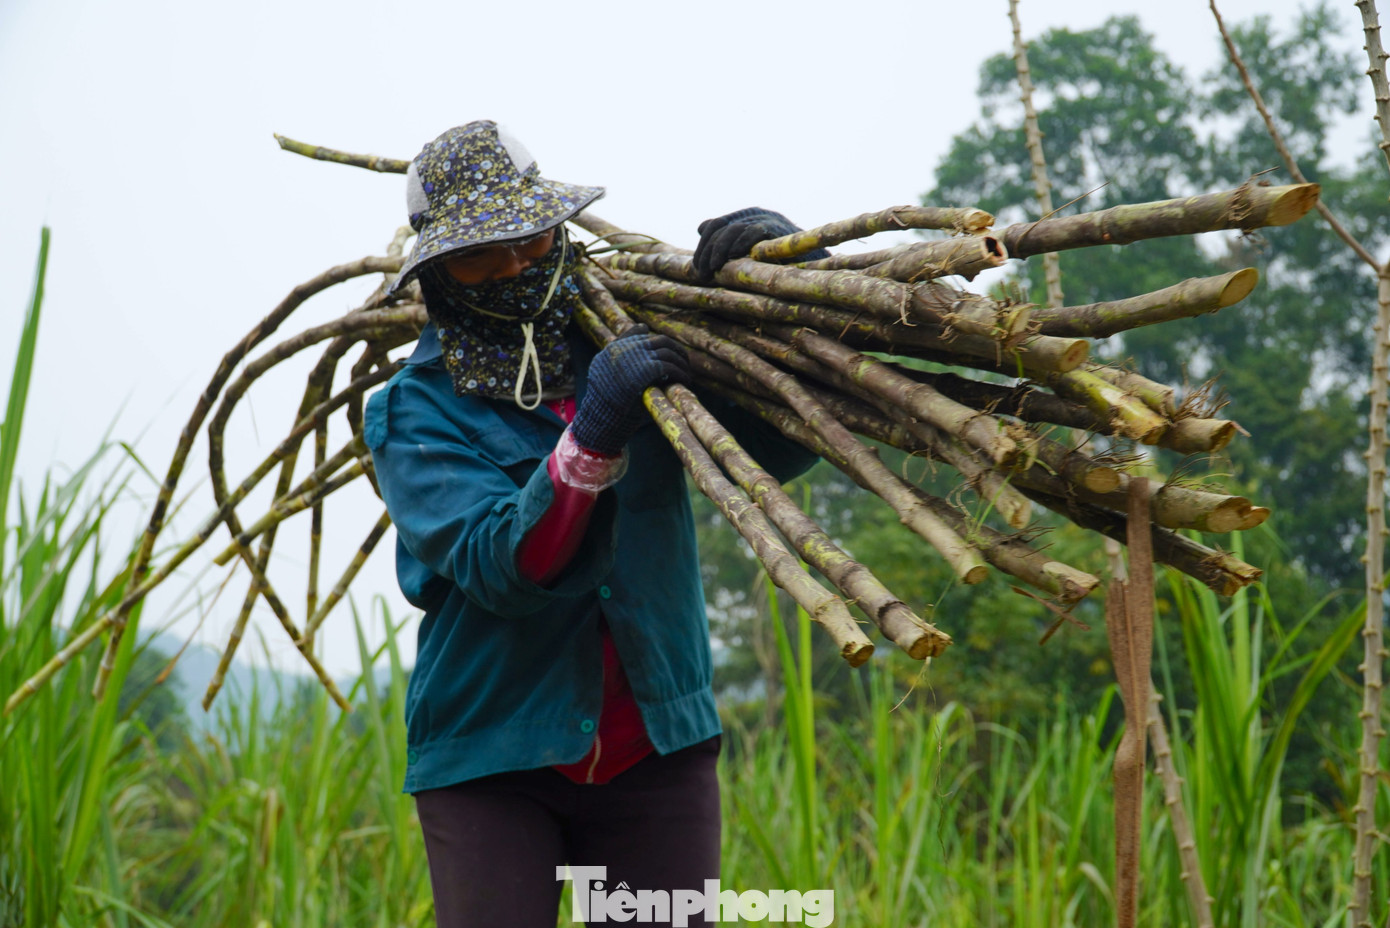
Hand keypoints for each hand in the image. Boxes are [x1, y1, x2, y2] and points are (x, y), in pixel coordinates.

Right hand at [571, 325, 690, 455]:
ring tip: (686, 372)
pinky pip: (670, 366)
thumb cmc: (603, 400)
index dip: (656, 340)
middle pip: (659, 340)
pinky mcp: (647, 369)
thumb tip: (641, 332)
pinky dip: (681, 373)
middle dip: (675, 348)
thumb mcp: (602, 373)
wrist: (600, 415)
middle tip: (683, 359)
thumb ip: (617, 356)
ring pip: (668, 352)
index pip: (639, 332)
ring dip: (681, 362)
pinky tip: (685, 380)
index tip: (667, 348)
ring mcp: (637, 357)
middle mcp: (626, 348)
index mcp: (614, 348)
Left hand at [692, 207, 828, 281]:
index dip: (703, 246)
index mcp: (746, 217)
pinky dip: (740, 244)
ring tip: (712, 269)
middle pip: (720, 227)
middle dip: (707, 251)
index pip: (715, 225)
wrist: (816, 260)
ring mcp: (767, 219)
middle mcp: (755, 214)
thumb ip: (728, 237)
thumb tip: (700, 227)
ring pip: (734, 230)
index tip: (697, 268)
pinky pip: (754, 232)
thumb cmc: (782, 258)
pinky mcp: (778, 229)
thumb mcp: (751, 248)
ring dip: (719, 250)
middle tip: (701, 273)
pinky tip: (731, 257)